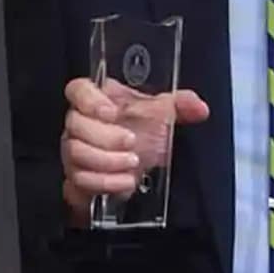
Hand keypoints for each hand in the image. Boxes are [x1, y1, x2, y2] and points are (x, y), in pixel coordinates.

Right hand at [59, 78, 208, 228]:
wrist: (132, 168)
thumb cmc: (141, 133)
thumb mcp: (162, 115)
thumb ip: (180, 106)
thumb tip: (199, 108)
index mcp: (98, 101)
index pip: (78, 89)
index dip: (90, 100)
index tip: (112, 112)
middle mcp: (79, 124)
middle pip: (75, 123)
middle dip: (104, 136)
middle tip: (131, 142)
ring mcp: (74, 150)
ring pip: (75, 152)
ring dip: (105, 161)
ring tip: (132, 163)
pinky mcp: (77, 177)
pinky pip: (79, 180)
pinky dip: (104, 182)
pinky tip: (125, 182)